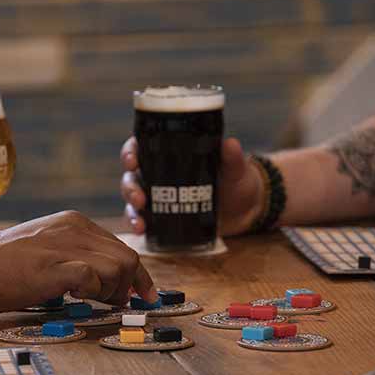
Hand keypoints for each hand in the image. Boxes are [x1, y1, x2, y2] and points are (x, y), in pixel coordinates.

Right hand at [0, 211, 156, 312]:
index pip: (121, 247)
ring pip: (118, 267)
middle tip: (115, 304)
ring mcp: (66, 246)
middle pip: (128, 257)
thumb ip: (77, 258)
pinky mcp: (55, 266)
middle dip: (130, 286)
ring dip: (110, 292)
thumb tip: (109, 284)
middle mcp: (75, 229)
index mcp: (75, 224)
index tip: (145, 295)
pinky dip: (91, 293)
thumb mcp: (48, 249)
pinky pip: (94, 279)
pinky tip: (72, 295)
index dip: (138, 275)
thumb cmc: (5, 266)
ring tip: (87, 298)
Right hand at [120, 136, 265, 236]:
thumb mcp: (235, 168)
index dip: (130, 152)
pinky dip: (138, 224)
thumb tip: (229, 143)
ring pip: (133, 198)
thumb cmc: (236, 180)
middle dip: (130, 187)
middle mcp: (158, 172)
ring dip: (131, 209)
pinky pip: (142, 218)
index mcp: (169, 152)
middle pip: (132, 175)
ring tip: (140, 222)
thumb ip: (232, 157)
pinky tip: (141, 231)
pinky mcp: (161, 215)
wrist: (244, 209)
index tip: (133, 160)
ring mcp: (157, 195)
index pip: (141, 146)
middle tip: (140, 199)